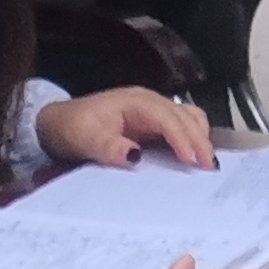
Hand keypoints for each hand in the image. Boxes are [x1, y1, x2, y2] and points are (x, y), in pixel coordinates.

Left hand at [36, 87, 217, 171]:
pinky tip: (195, 155)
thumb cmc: (71, 128)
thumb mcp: (84, 138)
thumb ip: (108, 146)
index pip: (166, 118)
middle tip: (210, 167)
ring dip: (200, 136)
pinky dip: (193, 137)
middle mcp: (148, 102)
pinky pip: (181, 124)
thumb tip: (135, 156)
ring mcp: (152, 110)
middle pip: (184, 116)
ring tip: (207, 162)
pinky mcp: (152, 122)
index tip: (192, 160)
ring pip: (188, 116)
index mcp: (134, 102)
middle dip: (199, 140)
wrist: (57, 123)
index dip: (182, 138)